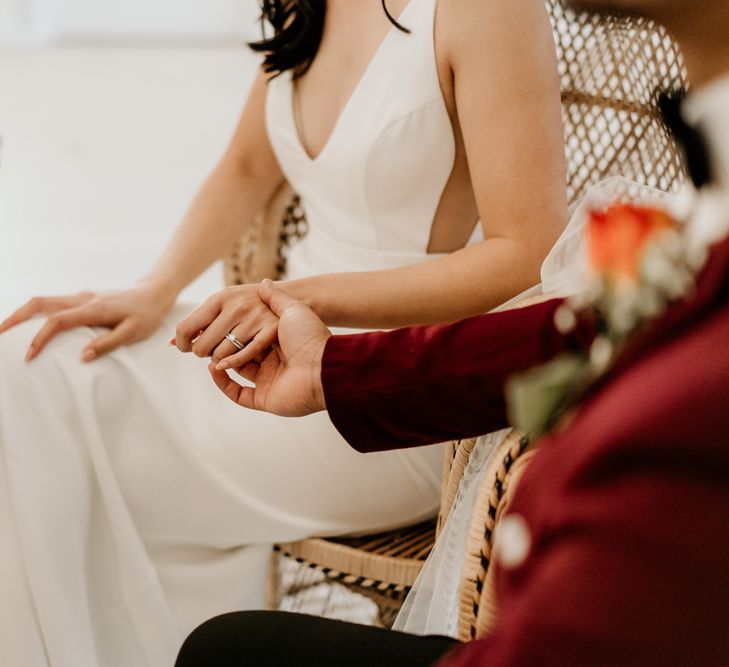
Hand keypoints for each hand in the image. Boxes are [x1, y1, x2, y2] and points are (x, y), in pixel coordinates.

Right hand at [0, 280, 176, 361]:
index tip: (29, 355)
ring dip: (22, 314)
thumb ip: (108, 344)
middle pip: (39, 303)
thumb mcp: (134, 332)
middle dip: (16, 318)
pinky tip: (31, 326)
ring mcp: (81, 297)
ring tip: (6, 331)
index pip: (57, 321)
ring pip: (43, 301)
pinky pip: (53, 304)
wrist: (154, 293)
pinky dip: (36, 313)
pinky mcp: (83, 299)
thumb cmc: (147, 314)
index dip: (40, 337)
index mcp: (93, 309)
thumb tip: (82, 358)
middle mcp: (82, 299)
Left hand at [175, 283, 280, 368]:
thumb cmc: (247, 304)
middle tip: (208, 350)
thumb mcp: (222, 304)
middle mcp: (236, 306)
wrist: (290, 295)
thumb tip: (171, 344)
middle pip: (202, 346)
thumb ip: (198, 322)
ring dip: (219, 359)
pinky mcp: (271, 330)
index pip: (186, 327)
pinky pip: (243, 356)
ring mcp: (255, 318)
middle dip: (202, 352)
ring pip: (221, 355)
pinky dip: (231, 363)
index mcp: (220, 298)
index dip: (182, 343)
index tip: (186, 347)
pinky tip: (227, 363)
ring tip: (224, 351)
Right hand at [207, 279, 330, 416]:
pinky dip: (223, 382)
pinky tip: (213, 368)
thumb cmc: (311, 337)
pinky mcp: (265, 399)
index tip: (213, 322)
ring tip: (205, 351)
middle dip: (221, 346)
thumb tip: (264, 282)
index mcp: (279, 343)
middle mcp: (274, 363)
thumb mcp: (293, 310)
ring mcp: (269, 382)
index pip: (249, 336)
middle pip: (241, 354)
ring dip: (219, 361)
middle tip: (204, 338)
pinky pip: (238, 394)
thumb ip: (277, 298)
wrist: (324, 367)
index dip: (231, 329)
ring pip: (237, 372)